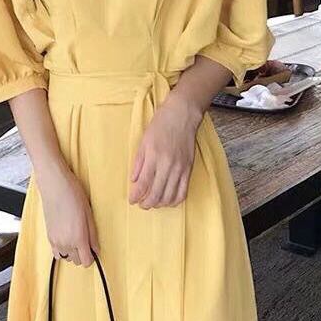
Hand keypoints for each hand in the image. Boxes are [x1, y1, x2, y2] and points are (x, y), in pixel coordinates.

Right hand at [38, 164, 98, 266]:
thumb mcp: (89, 216)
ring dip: (72, 252)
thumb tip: (96, 248)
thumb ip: (92, 235)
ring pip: (66, 257)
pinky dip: (63, 250)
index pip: (86, 261)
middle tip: (86, 241)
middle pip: (76, 261)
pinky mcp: (48, 236)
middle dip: (83, 254)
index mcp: (78, 238)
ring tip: (76, 239)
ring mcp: (55, 241)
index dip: (92, 258)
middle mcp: (65, 243)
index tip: (94, 251)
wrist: (55, 186)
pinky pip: (56, 252)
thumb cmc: (73, 196)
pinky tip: (67, 239)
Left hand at [129, 94, 200, 208]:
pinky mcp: (189, 169)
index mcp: (153, 156)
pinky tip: (168, 200)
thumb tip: (134, 180)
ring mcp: (180, 168)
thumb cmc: (161, 125)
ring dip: (160, 203)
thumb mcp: (144, 141)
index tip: (132, 200)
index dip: (136, 196)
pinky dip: (175, 200)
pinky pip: (183, 191)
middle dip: (147, 203)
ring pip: (169, 196)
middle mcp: (167, 165)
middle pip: (156, 193)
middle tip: (141, 204)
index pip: (143, 183)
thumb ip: (138, 162)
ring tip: (153, 203)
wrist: (182, 115)